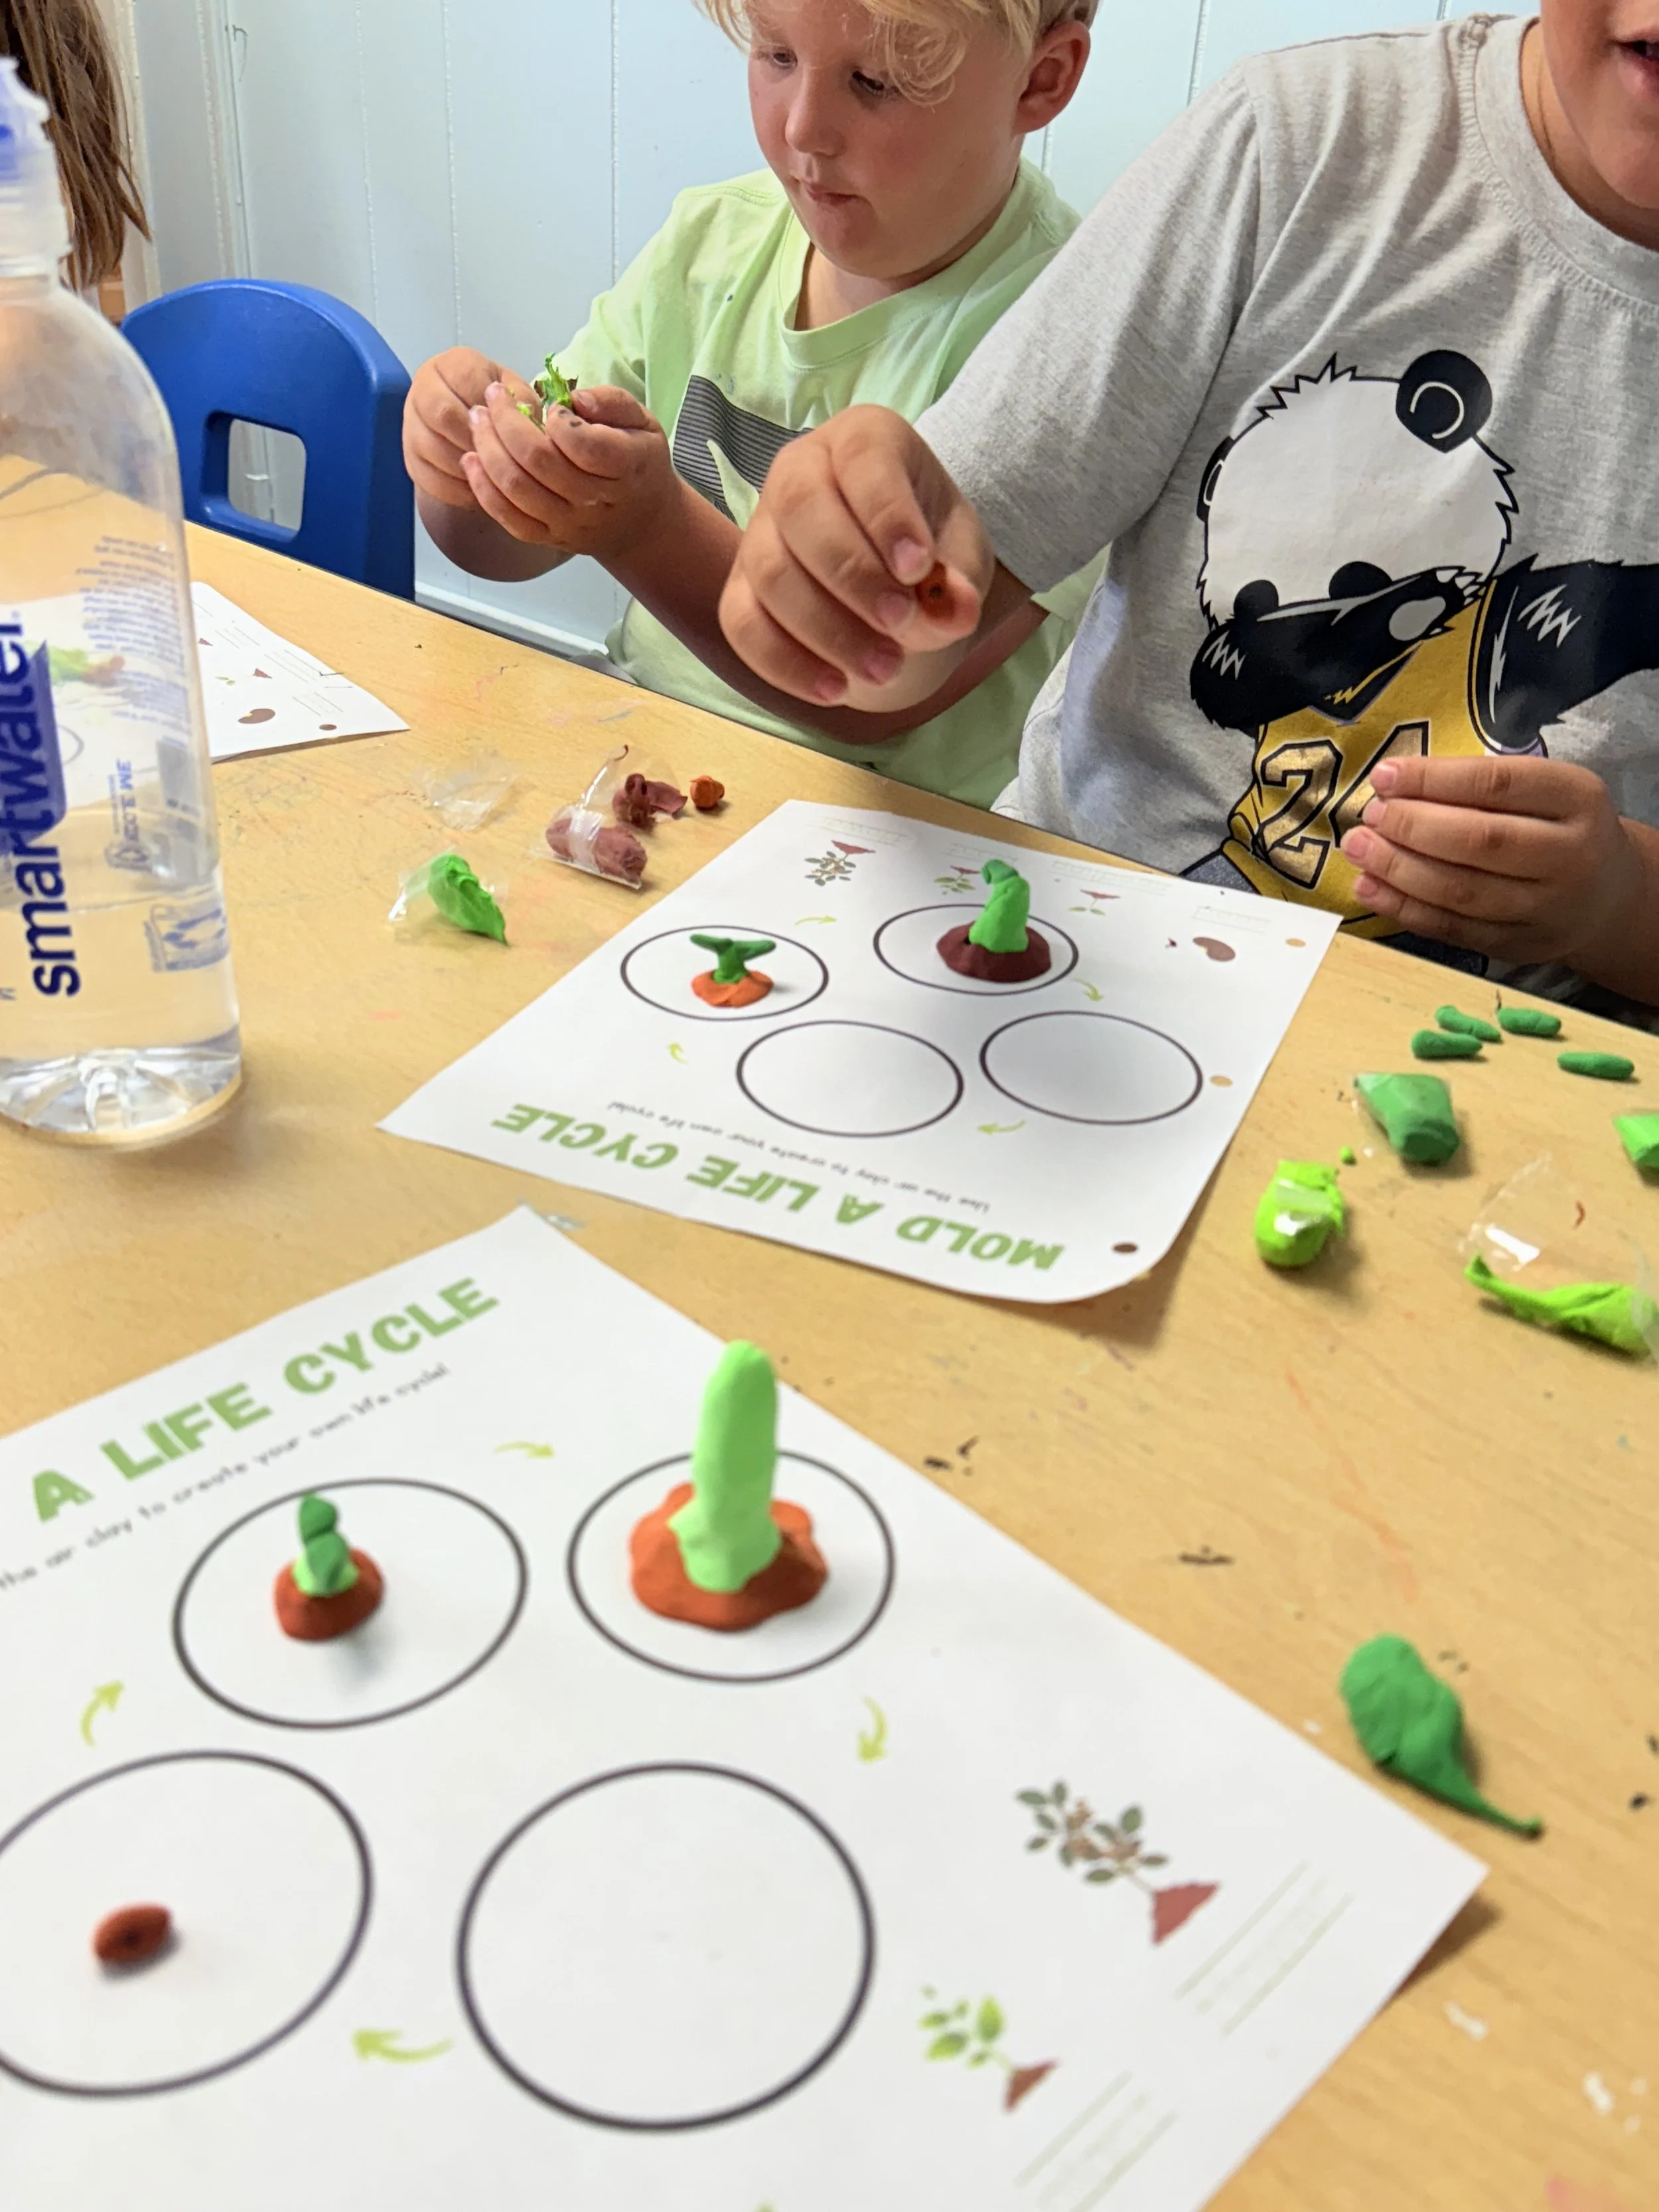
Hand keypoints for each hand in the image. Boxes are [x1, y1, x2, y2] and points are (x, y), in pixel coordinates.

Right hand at [403, 348, 530, 511]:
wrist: (471, 429)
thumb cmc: (498, 407)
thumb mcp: (515, 394)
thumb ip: (520, 399)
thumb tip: (524, 416)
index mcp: (452, 364)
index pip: (465, 380)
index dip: (490, 408)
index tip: (507, 427)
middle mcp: (424, 388)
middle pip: (443, 415)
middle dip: (477, 439)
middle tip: (500, 454)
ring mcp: (411, 425)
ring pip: (433, 448)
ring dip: (468, 465)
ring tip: (493, 473)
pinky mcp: (411, 460)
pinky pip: (430, 478)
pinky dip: (459, 488)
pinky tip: (480, 489)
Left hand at [461, 381, 678, 559]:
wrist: (639, 523)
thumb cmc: (637, 463)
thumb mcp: (643, 422)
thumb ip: (611, 401)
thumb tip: (574, 398)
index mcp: (626, 468)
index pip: (582, 445)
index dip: (556, 420)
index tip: (550, 406)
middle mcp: (596, 502)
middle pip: (539, 461)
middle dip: (507, 421)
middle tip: (493, 395)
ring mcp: (569, 524)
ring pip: (517, 488)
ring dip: (488, 448)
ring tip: (478, 419)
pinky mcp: (547, 538)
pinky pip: (507, 517)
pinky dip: (483, 487)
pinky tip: (472, 459)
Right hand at [717, 406, 991, 705]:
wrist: (896, 585)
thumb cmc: (928, 551)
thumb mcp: (962, 559)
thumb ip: (961, 582)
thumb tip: (955, 612)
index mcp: (861, 440)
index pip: (862, 458)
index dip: (887, 514)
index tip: (918, 569)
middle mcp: (798, 470)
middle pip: (800, 509)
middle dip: (851, 575)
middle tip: (900, 623)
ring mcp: (760, 531)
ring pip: (771, 573)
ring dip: (827, 630)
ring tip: (885, 670)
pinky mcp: (740, 588)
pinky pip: (743, 626)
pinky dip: (787, 664)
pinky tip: (835, 689)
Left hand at [1339, 755, 1642, 965]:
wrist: (1606, 894)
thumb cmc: (1555, 827)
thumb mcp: (1542, 790)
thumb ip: (1482, 784)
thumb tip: (1394, 784)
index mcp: (1576, 799)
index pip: (1497, 784)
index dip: (1433, 780)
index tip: (1384, 775)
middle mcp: (1568, 855)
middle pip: (1479, 840)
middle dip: (1412, 826)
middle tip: (1370, 815)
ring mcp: (1545, 907)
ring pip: (1461, 890)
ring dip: (1399, 869)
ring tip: (1359, 847)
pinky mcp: (1518, 945)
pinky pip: (1452, 928)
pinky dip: (1403, 908)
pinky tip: (1369, 888)